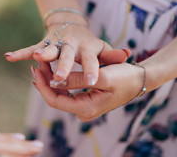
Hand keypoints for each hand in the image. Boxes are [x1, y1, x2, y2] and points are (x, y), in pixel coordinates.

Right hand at [5, 24, 130, 85]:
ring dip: (43, 54)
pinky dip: (21, 52)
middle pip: (68, 55)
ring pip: (49, 49)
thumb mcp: (102, 48)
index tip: (93, 81)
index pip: (91, 60)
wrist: (73, 26)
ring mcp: (56, 42)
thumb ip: (112, 54)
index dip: (92, 69)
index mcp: (88, 47)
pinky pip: (31, 48)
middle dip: (64, 66)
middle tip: (60, 78)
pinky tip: (8, 57)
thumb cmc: (90, 44)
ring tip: (37, 59)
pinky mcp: (44, 42)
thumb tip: (128, 55)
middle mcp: (71, 44)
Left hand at [31, 61, 152, 121]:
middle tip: (36, 64)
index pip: (55, 100)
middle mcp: (83, 111)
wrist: (140, 79)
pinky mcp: (86, 100)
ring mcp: (84, 107)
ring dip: (50, 80)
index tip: (36, 68)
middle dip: (44, 81)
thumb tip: (53, 81)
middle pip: (55, 98)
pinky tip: (51, 71)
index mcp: (86, 109)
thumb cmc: (124, 77)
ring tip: (41, 64)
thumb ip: (76, 80)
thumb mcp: (101, 76)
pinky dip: (59, 81)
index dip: (43, 85)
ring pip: (60, 94)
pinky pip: (67, 92)